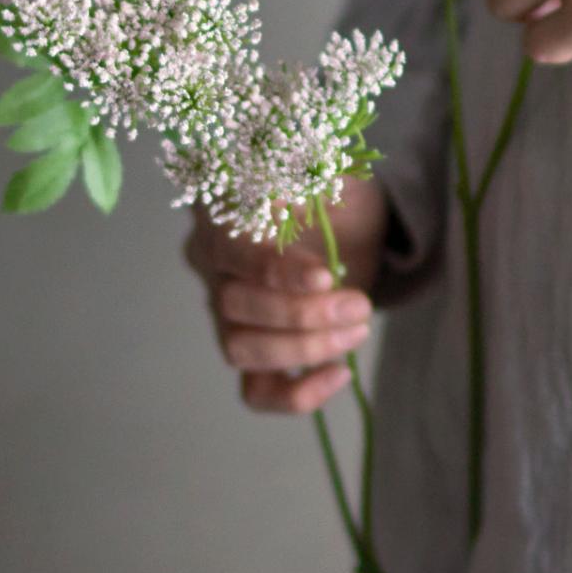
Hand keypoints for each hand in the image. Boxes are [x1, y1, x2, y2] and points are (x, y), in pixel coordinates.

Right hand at [183, 175, 387, 413]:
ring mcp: (227, 314)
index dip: (275, 271)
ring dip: (303, 348)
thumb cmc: (335, 196)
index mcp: (222, 215)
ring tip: (357, 329)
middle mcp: (212, 266)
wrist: (353, 226)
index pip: (233, 250)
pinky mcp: (253, 354)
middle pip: (234, 304)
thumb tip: (299, 190)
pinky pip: (256, 392)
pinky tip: (340, 374)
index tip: (325, 277)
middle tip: (359, 305)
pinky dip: (297, 395)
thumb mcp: (334, 177)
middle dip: (301, 314)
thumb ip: (314, 179)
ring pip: (239, 348)